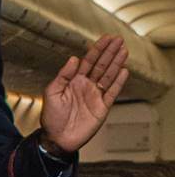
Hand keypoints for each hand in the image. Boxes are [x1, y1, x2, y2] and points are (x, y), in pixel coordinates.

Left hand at [40, 35, 128, 153]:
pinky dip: (119, 82)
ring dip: (116, 63)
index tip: (106, 38)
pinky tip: (124, 71)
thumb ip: (63, 75)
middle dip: (110, 52)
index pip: (88, 61)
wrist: (57, 138)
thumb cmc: (51, 117)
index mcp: (73, 80)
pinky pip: (112, 92)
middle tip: (119, 39)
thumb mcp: (51, 93)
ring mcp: (95, 95)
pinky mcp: (102, 107)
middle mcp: (86, 85)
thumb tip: (74, 58)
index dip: (97, 49)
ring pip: (109, 76)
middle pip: (101, 65)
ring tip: (124, 51)